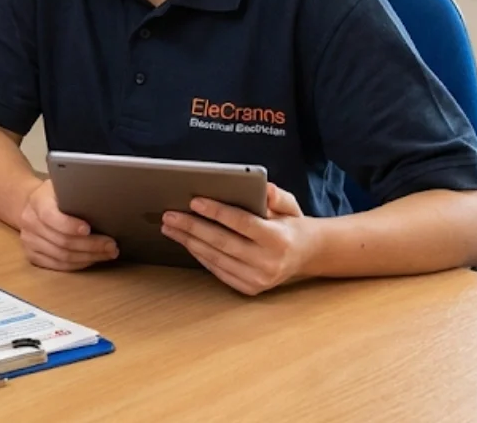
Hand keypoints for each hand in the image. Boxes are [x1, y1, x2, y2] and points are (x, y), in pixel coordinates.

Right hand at [16, 179, 117, 270]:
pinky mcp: (31, 254)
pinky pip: (57, 266)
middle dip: (90, 245)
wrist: (31, 204)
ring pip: (61, 256)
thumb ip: (75, 192)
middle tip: (111, 245)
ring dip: (88, 257)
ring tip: (107, 254)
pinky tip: (92, 259)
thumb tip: (104, 200)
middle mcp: (30, 222)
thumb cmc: (55, 195)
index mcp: (37, 201)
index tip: (89, 229)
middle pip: (61, 241)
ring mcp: (29, 240)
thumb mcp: (62, 185)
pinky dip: (77, 265)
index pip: (51, 216)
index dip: (70, 225)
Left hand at [161, 183, 313, 295]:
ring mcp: (258, 279)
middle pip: (222, 242)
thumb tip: (263, 188)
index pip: (242, 223)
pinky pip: (218, 271)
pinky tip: (186, 242)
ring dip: (189, 241)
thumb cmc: (291, 225)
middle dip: (192, 227)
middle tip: (170, 215)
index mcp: (279, 240)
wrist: (306, 255)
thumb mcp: (290, 205)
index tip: (194, 201)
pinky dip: (199, 255)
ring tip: (170, 227)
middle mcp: (268, 263)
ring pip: (216, 258)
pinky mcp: (250, 288)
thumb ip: (277, 196)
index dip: (217, 212)